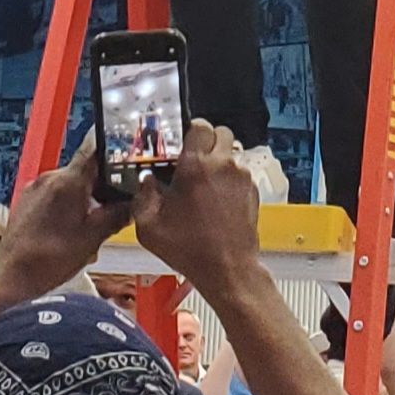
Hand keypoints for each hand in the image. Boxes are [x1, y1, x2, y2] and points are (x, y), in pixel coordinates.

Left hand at [0, 144, 128, 299]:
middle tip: (112, 209)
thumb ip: (117, 215)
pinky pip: (54, 193)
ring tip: (88, 227)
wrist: (11, 276)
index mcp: (69, 182)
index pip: (94, 149)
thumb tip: (134, 203)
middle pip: (84, 170)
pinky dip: (66, 205)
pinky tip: (69, 230)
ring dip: (84, 199)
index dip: (114, 151)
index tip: (127, 158)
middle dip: (100, 187)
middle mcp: (50, 177)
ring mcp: (36, 187)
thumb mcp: (93, 238)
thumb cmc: (49, 260)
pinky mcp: (27, 199)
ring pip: (70, 184)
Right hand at [131, 121, 260, 299]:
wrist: (227, 269)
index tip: (181, 144)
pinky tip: (217, 199)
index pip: (199, 126)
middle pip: (220, 132)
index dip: (189, 131)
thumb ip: (142, 197)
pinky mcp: (252, 191)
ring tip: (204, 182)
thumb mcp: (149, 226)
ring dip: (218, 160)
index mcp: (196, 166)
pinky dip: (229, 179)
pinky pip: (240, 173)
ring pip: (231, 153)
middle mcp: (223, 165)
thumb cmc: (190, 249)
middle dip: (207, 141)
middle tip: (193, 159)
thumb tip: (146, 182)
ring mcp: (241, 177)